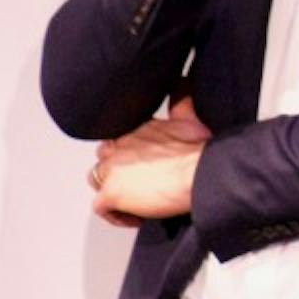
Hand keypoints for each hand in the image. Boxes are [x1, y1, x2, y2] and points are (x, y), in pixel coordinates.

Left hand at [88, 99, 210, 225]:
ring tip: (135, 201)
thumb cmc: (199, 150)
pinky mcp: (112, 193)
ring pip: (97, 179)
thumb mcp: (190, 118)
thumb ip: (181, 99)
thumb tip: (183, 81)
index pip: (119, 139)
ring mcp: (112, 169)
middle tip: (140, 184)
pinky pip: (101, 207)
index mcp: (135, 129)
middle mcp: (119, 146)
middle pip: (104, 157)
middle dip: (117, 170)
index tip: (146, 166)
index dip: (130, 154)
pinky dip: (116, 214)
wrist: (201, 172)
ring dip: (113, 190)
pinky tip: (136, 217)